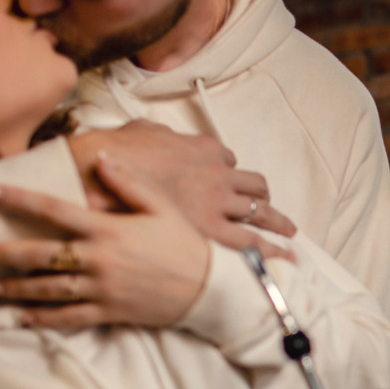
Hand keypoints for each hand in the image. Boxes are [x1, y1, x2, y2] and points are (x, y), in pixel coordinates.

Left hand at [0, 156, 214, 327]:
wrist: (210, 288)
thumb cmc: (185, 244)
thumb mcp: (161, 207)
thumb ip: (128, 183)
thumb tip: (100, 159)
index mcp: (108, 229)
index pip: (54, 210)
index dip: (20, 200)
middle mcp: (99, 260)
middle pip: (40, 254)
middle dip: (1, 252)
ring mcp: (102, 289)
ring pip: (48, 288)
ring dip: (14, 287)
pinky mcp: (110, 312)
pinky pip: (70, 317)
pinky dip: (44, 318)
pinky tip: (22, 316)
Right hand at [68, 121, 296, 249]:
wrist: (101, 176)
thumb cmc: (117, 153)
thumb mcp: (139, 131)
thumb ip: (154, 133)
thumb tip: (154, 133)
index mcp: (203, 149)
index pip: (226, 160)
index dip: (227, 172)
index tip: (227, 181)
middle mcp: (219, 173)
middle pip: (253, 184)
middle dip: (261, 195)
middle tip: (268, 205)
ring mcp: (220, 202)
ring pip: (261, 209)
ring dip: (276, 220)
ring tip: (287, 230)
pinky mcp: (213, 229)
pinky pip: (252, 242)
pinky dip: (272, 250)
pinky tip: (285, 258)